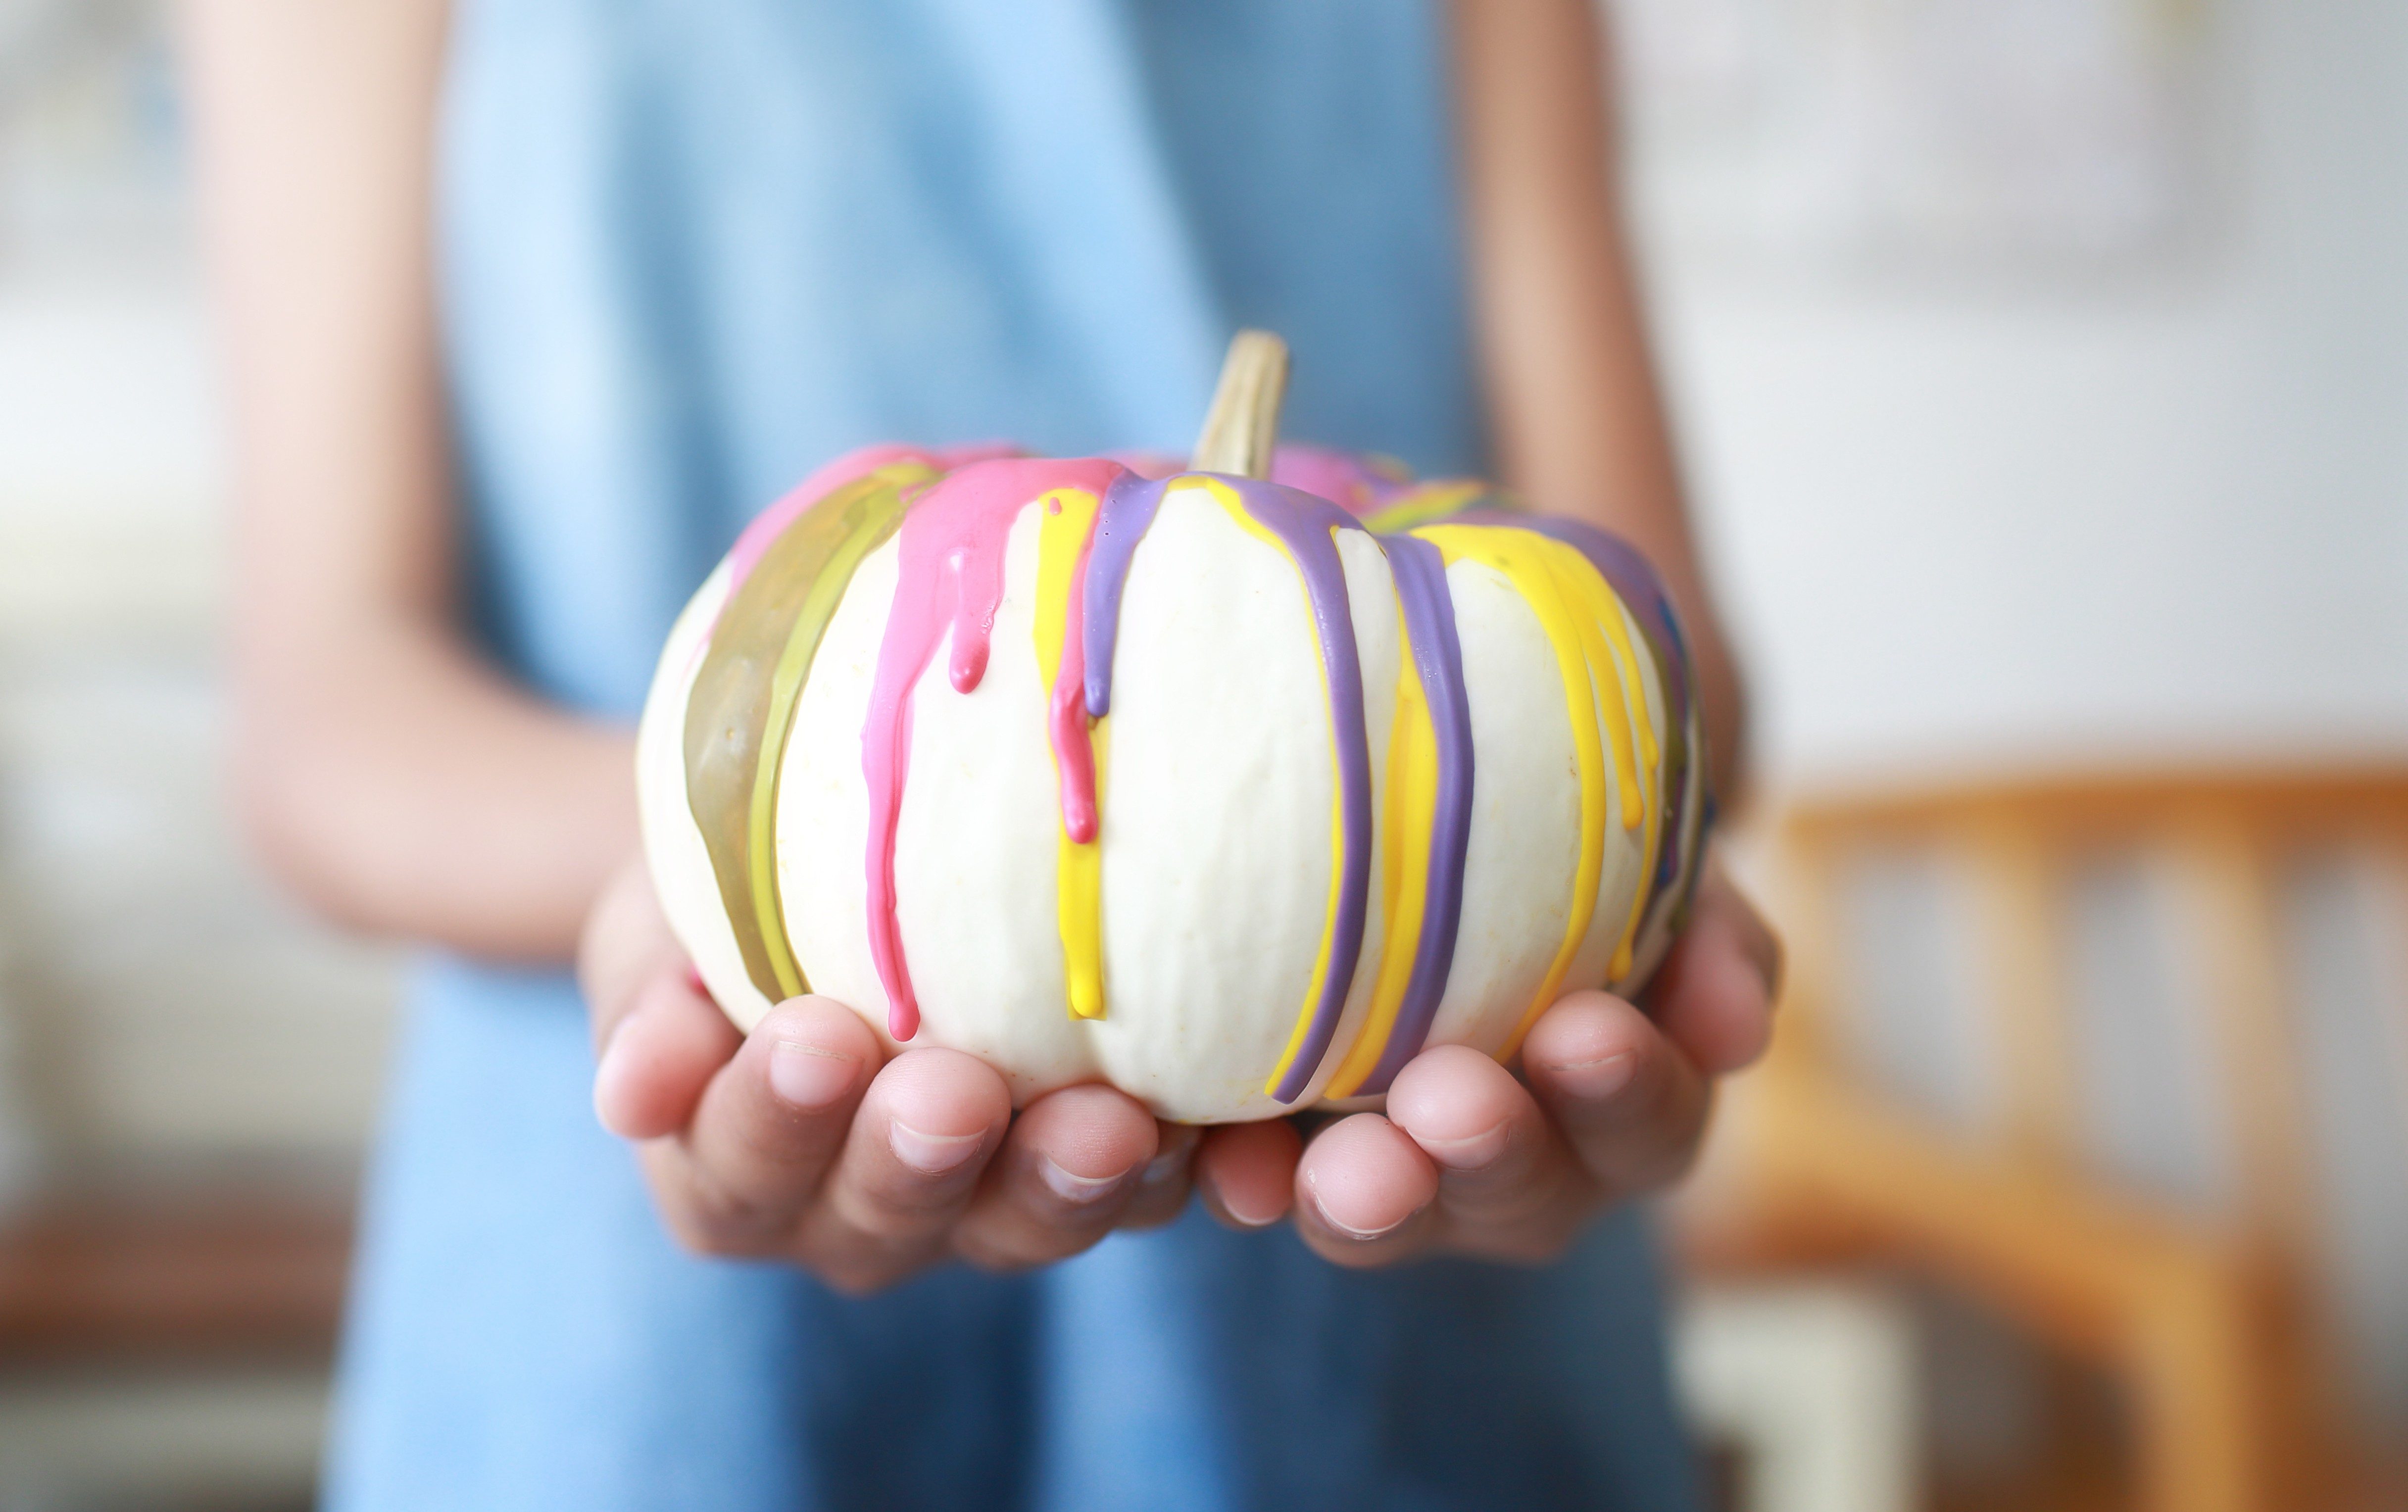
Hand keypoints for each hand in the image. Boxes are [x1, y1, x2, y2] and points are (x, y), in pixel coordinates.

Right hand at [578, 853, 1297, 1292]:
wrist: (845, 859)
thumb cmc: (733, 886)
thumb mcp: (665, 924)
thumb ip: (649, 1007)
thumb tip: (631, 1092)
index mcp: (733, 1171)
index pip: (736, 1177)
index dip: (770, 1121)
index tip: (810, 1040)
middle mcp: (856, 1214)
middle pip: (885, 1218)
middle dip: (920, 1158)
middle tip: (954, 1092)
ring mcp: (984, 1204)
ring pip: (1021, 1221)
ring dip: (1063, 1180)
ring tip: (1107, 1123)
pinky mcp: (1103, 1174)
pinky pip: (1148, 1191)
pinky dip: (1192, 1173)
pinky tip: (1232, 1149)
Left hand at [1244, 856, 1779, 1264]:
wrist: (1437, 824)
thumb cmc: (1572, 848)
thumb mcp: (1656, 860)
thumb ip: (1709, 934)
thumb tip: (1738, 1026)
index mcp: (1623, 1098)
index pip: (1647, 1120)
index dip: (1626, 1091)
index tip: (1586, 1033)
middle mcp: (1519, 1164)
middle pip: (1518, 1193)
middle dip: (1488, 1151)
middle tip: (1451, 1102)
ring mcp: (1400, 1173)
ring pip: (1388, 1214)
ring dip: (1368, 1194)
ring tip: (1344, 1166)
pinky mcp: (1285, 1155)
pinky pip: (1266, 1188)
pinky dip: (1249, 1182)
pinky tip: (1230, 1170)